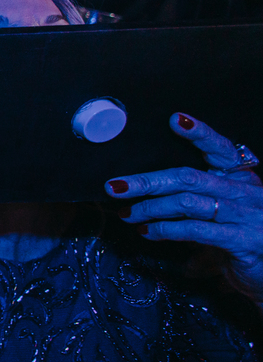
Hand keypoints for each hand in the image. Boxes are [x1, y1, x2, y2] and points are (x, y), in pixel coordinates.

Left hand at [111, 113, 262, 304]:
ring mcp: (246, 216)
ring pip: (187, 202)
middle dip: (147, 181)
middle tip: (115, 186)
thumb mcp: (224, 215)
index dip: (200, 133)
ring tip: (126, 213)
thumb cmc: (244, 242)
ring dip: (149, 208)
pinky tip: (147, 231)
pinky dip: (165, 229)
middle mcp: (246, 193)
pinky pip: (195, 230)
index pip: (220, 148)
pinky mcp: (243, 240)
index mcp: (242, 179)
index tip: (175, 119)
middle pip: (189, 177)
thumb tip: (145, 196)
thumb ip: (196, 201)